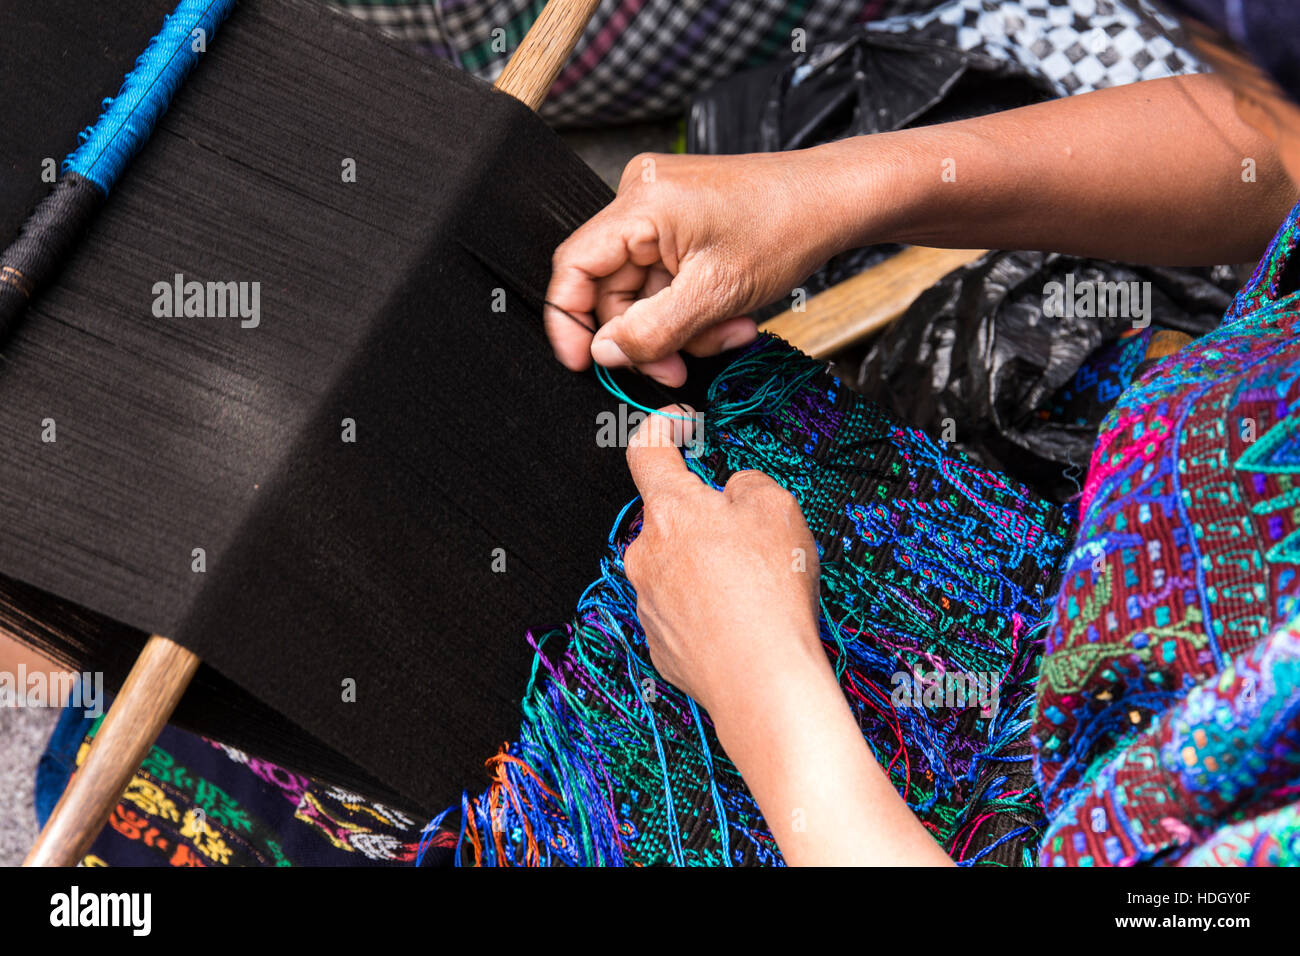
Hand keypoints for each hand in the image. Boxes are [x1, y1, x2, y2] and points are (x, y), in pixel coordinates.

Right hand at [545, 150, 852, 386]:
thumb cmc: (787, 227)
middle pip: (612, 287)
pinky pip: (665, 278)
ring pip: (643, 291)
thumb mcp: (716, 295)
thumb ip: (651, 330)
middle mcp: (641, 196)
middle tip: (679, 366)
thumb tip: (604, 352)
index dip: (570, 320)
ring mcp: (660, 208)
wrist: (834, 200)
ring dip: (679, 326)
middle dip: (648, 334)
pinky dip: (692, 306)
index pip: (575, 266)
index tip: (582, 361)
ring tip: (728, 331)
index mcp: (641, 203)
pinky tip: (728, 314)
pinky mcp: (679, 222)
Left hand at [622, 409, 822, 716]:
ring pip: (675, 565)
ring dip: (706, 565)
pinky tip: (740, 619)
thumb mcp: (778, 507)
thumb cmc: (769, 594)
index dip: (663, 426)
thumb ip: (747, 484)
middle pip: (668, 517)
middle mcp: (646, 554)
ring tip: (754, 586)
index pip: (646, 450)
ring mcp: (649, 602)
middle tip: (750, 535)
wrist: (762, 680)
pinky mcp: (659, 643)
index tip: (681, 423)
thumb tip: (733, 493)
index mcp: (670, 511)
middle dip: (703, 517)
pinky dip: (705, 607)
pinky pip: (680, 609)